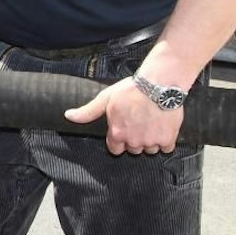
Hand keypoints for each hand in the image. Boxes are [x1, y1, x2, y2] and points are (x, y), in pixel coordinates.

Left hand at [64, 78, 184, 154]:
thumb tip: (68, 116)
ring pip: (149, 149)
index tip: (124, 129)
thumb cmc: (131, 90)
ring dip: (150, 140)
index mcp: (117, 133)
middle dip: (134, 139)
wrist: (158, 84)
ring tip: (151, 123)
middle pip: (133, 149)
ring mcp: (151, 141)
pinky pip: (166, 147)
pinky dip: (165, 140)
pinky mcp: (167, 139)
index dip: (119, 140)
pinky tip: (162, 127)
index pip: (115, 149)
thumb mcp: (105, 98)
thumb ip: (88, 111)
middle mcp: (133, 141)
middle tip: (138, 123)